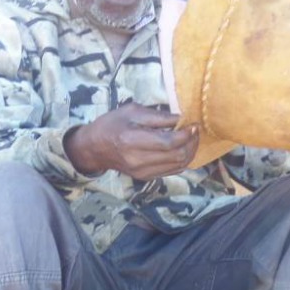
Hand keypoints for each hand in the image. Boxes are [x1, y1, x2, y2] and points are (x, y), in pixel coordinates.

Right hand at [64, 103, 198, 179]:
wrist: (94, 148)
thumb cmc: (111, 124)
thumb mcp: (132, 111)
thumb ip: (158, 116)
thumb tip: (182, 118)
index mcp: (132, 140)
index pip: (169, 142)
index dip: (186, 134)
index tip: (194, 124)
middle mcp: (138, 160)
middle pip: (177, 156)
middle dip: (192, 143)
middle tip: (195, 130)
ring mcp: (142, 172)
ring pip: (179, 166)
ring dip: (190, 152)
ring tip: (191, 139)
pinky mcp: (145, 178)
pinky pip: (172, 171)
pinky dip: (182, 160)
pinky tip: (183, 148)